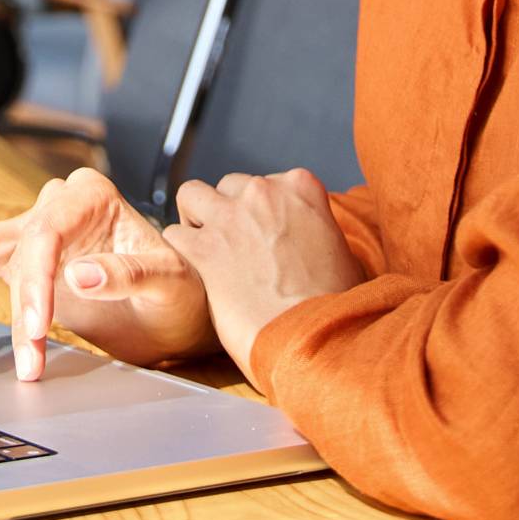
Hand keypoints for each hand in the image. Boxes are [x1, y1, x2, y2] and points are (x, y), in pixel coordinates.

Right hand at [0, 166, 215, 381]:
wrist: (176, 313)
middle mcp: (57, 205)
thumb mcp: (170, 283)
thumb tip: (78, 274)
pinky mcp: (21, 260)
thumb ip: (128, 273)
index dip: (33, 283)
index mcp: (92, 196)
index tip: (36, 331)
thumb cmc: (180, 293)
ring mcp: (35, 231)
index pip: (45, 232)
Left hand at [163, 170, 366, 385]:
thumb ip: (318, 232)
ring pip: (192, 196)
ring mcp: (231, 217)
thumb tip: (313, 243)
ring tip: (207, 250)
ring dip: (196, 220)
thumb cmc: (333, 305)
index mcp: (300, 188)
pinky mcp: (204, 248)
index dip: (262, 212)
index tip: (264, 235)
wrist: (314, 337)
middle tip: (236, 248)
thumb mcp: (344, 254)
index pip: (268, 182)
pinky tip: (195, 271)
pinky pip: (175, 235)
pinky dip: (181, 251)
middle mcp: (263, 192)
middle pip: (229, 187)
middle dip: (229, 214)